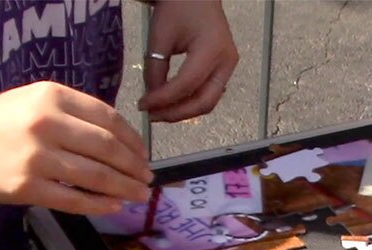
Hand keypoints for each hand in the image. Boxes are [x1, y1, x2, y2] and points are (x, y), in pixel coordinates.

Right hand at [0, 81, 151, 214]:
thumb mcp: (33, 101)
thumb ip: (73, 114)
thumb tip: (120, 141)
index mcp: (52, 96)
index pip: (108, 118)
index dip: (133, 140)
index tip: (144, 154)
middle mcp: (46, 122)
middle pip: (107, 148)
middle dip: (133, 167)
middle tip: (147, 179)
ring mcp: (36, 156)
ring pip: (95, 175)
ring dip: (123, 188)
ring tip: (138, 194)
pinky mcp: (26, 186)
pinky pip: (73, 199)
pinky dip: (98, 205)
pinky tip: (113, 206)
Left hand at [139, 0, 238, 121]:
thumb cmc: (177, 8)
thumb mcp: (160, 35)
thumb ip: (155, 68)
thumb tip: (151, 99)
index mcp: (212, 50)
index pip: (187, 84)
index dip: (164, 99)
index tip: (143, 105)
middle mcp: (226, 63)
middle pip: (204, 102)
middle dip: (177, 113)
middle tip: (152, 116)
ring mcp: (228, 68)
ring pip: (208, 102)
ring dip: (183, 111)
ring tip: (159, 112)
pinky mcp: (224, 71)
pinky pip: (208, 94)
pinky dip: (189, 102)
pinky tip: (171, 103)